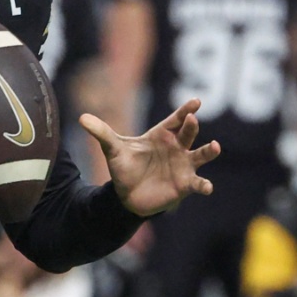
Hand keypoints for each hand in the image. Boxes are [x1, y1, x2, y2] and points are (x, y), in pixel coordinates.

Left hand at [80, 98, 218, 215]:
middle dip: (191, 126)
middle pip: (187, 133)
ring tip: (215, 147)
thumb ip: (101, 132)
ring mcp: (183, 166)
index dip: (185, 110)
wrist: (127, 195)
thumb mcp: (112, 149)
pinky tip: (206, 187)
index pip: (175, 119)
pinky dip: (203, 185)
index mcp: (161, 135)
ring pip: (200, 155)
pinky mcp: (184, 184)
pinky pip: (197, 183)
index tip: (196, 101)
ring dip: (209, 151)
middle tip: (192, 119)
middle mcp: (176, 148)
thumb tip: (81, 117)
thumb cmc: (125, 167)